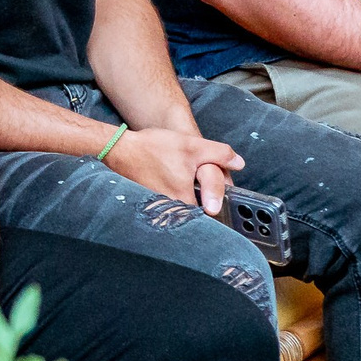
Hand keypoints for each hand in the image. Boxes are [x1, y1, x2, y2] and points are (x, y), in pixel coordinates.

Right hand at [102, 127, 245, 213]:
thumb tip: (239, 163)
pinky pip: (168, 209)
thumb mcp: (192, 145)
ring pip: (182, 212)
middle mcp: (171, 211)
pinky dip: (173, 202)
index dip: (218, 208)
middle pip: (196, 215)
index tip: (222, 205)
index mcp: (185, 200)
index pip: (210, 215)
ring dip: (188, 205)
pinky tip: (172, 187)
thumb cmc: (154, 148)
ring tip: (190, 190)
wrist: (120, 149)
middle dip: (204, 206)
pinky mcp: (149, 206)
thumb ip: (219, 154)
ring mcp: (158, 210)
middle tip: (209, 196)